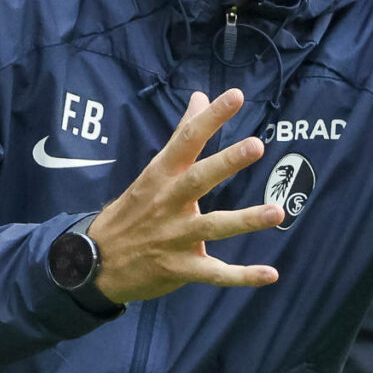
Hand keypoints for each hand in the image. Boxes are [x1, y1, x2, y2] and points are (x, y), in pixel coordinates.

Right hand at [89, 90, 283, 302]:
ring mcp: (174, 237)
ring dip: (245, 220)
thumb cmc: (132, 211)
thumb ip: (182, 135)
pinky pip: (215, 272)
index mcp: (161, 176)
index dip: (210, 118)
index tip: (235, 96)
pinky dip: (242, 276)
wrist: (95, 262)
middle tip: (257, 145)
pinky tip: (270, 274)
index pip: (186, 140)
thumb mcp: (152, 171)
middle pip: (199, 178)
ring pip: (213, 226)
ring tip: (277, 211)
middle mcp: (168, 203)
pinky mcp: (180, 267)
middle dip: (226, 162)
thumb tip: (200, 96)